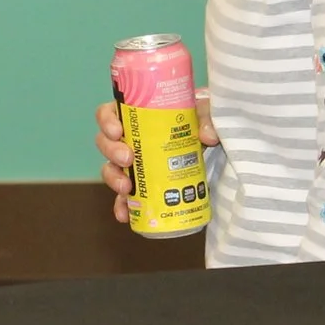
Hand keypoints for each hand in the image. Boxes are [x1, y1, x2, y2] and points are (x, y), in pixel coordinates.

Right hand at [96, 88, 216, 223]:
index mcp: (139, 114)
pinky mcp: (144, 186)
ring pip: (111, 169)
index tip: (118, 131)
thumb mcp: (206, 109)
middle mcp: (132, 139)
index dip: (107, 120)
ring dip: (113, 178)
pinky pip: (125, 197)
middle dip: (111, 151)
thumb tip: (206, 136)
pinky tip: (125, 215)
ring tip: (126, 188)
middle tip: (128, 158)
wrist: (217, 143)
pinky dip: (122, 206)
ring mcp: (136, 164)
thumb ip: (207, 117)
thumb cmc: (203, 120)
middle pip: (106, 142)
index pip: (110, 112)